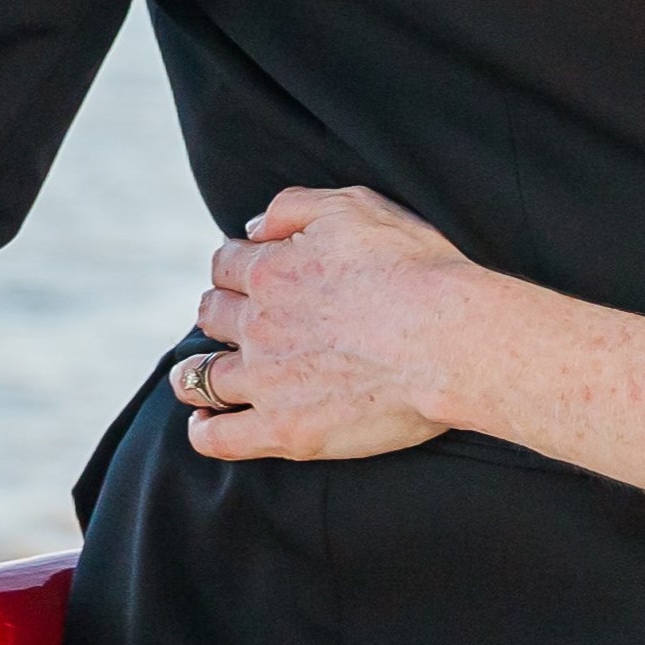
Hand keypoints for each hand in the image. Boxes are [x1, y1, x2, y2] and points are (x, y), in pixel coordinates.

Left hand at [186, 184, 481, 462]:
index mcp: (272, 269)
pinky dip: (204, 431)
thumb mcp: (355, 207)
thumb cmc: (417, 270)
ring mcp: (267, 381)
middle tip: (234, 324)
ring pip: (202, 376)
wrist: (450, 339)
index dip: (236, 267)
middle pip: (212, 315)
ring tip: (195, 378)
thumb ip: (294, 207)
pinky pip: (219, 438)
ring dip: (194, 372)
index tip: (247, 277)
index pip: (226, 264)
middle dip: (219, 314)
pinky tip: (206, 426)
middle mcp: (259, 323)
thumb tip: (254, 227)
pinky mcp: (284, 431)